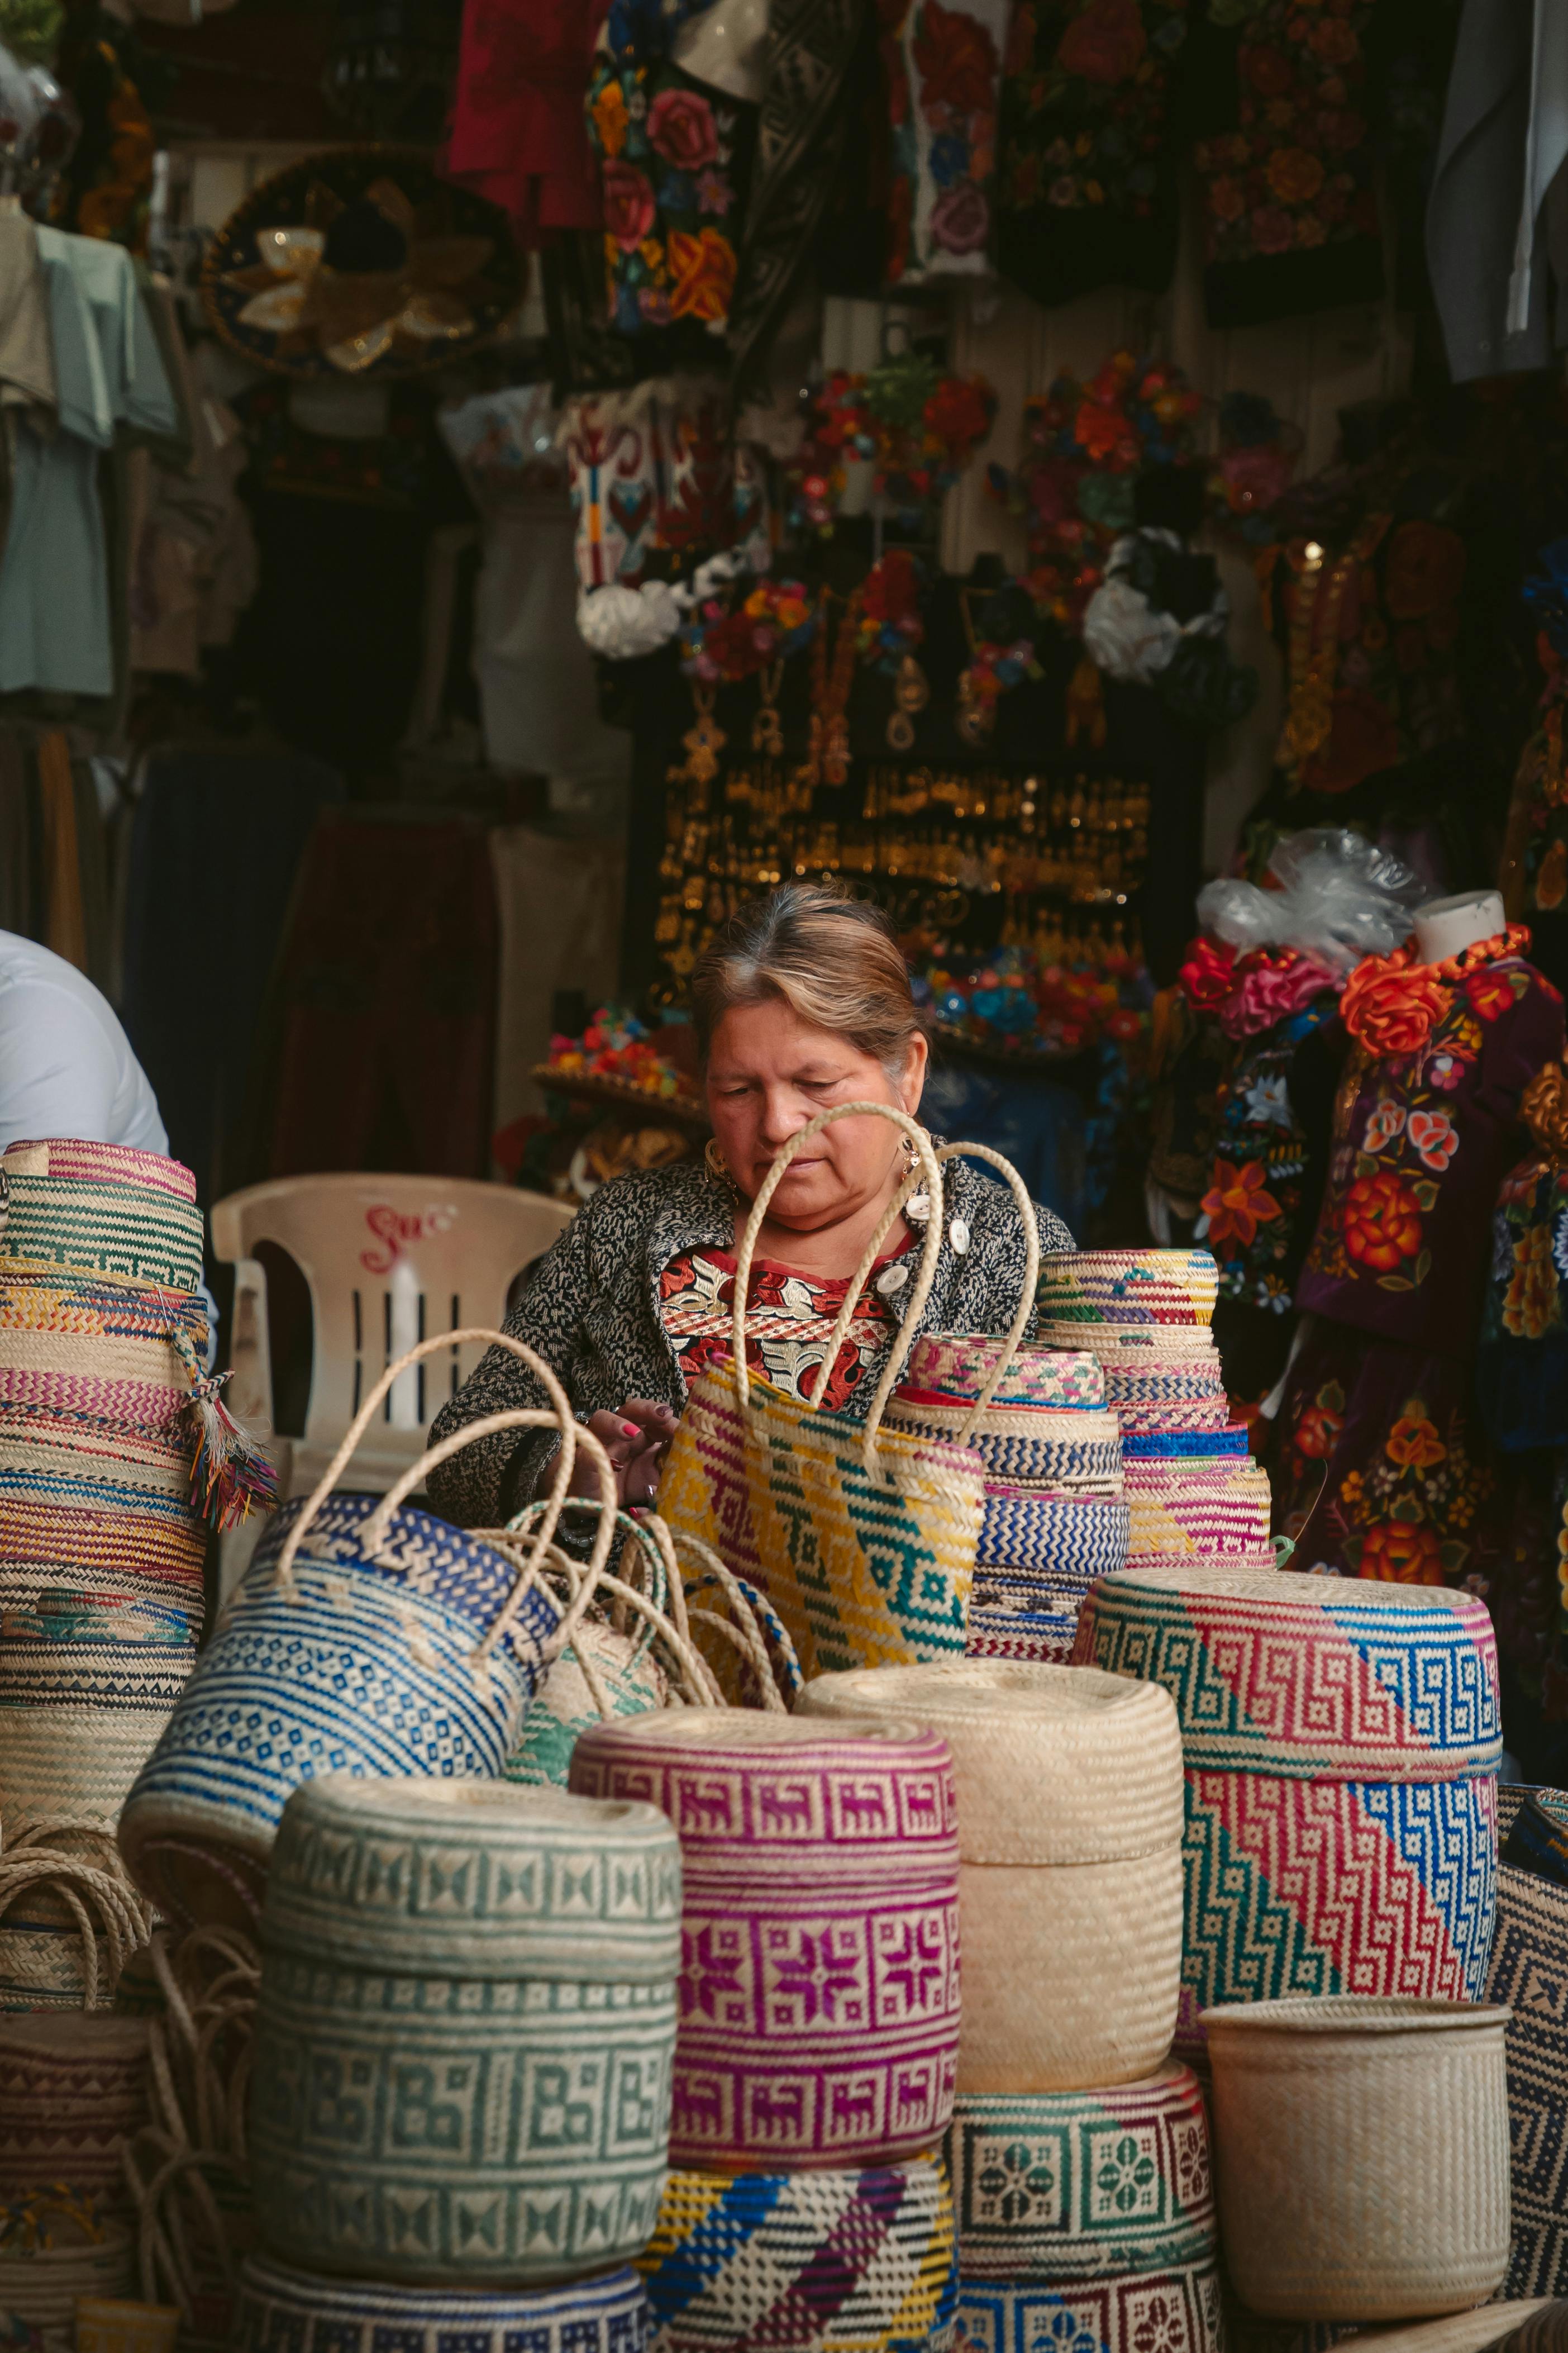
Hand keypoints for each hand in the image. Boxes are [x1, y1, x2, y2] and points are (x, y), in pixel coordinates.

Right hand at [541, 1398, 679, 1510]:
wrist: (595, 1503)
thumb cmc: (627, 1484)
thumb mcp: (656, 1476)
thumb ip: (671, 1465)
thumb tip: (694, 1457)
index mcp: (641, 1434)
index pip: (655, 1417)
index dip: (668, 1419)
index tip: (685, 1429)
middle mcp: (619, 1433)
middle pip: (630, 1409)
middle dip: (647, 1409)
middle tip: (664, 1414)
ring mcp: (598, 1444)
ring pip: (601, 1419)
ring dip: (617, 1423)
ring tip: (632, 1434)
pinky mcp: (581, 1462)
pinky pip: (586, 1454)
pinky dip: (597, 1457)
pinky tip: (614, 1465)